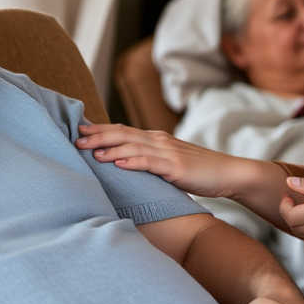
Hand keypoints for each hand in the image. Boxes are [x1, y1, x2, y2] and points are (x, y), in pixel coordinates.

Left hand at [76, 123, 249, 198]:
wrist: (228, 173)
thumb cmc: (198, 171)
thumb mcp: (170, 163)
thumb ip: (150, 161)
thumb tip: (126, 165)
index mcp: (156, 139)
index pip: (123, 131)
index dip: (100, 130)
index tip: (79, 130)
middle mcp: (159, 141)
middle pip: (123, 134)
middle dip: (98, 136)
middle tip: (75, 138)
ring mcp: (168, 153)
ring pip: (132, 146)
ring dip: (109, 147)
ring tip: (89, 151)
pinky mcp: (176, 167)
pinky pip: (150, 163)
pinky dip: (132, 161)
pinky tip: (118, 163)